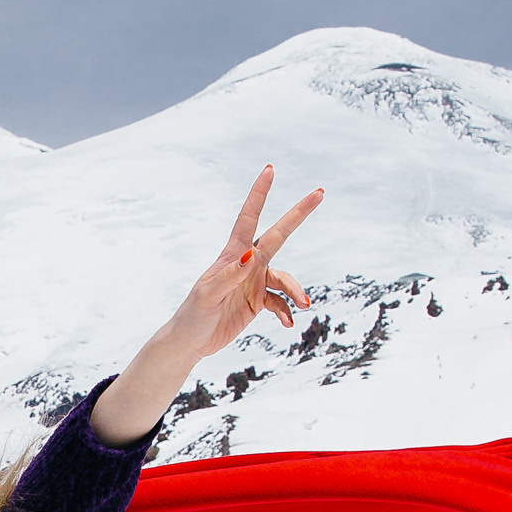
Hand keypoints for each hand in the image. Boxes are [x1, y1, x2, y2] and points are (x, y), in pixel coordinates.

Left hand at [170, 165, 321, 362]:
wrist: (191, 341)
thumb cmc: (194, 315)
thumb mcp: (208, 295)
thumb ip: (230, 276)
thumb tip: (251, 256)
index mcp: (232, 255)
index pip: (249, 218)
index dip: (259, 194)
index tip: (270, 170)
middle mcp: (247, 263)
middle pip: (278, 235)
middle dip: (298, 214)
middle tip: (320, 193)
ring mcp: (254, 282)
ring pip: (285, 278)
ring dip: (296, 290)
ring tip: (304, 305)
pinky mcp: (258, 302)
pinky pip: (281, 303)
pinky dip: (287, 312)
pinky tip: (288, 324)